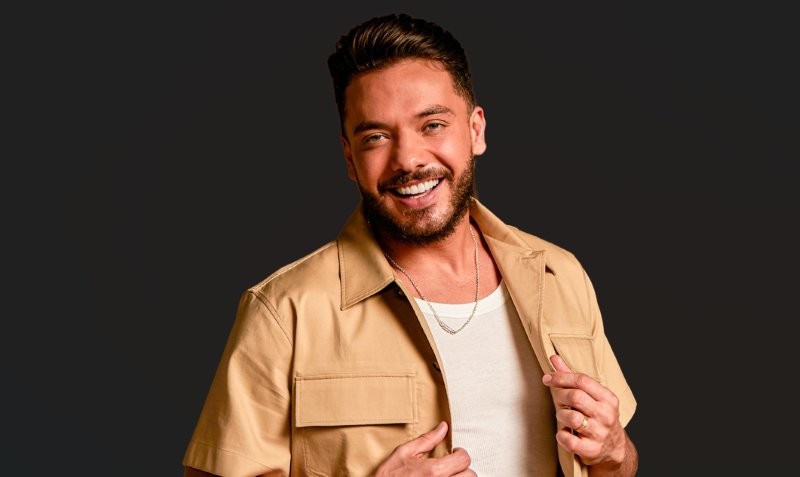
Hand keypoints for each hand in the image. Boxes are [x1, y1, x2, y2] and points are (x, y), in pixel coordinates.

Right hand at [372, 421, 475, 476]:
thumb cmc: (389, 476)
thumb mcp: (404, 453)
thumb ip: (426, 440)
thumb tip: (443, 428)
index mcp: (434, 470)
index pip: (464, 459)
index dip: (460, 453)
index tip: (454, 453)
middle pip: (470, 475)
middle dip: (463, 468)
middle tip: (452, 465)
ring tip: (448, 474)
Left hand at [542, 355, 629, 470]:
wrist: (614, 448)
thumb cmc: (598, 416)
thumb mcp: (592, 396)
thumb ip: (572, 377)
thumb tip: (554, 358)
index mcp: (608, 398)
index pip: (582, 380)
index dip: (561, 377)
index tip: (548, 378)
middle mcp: (606, 415)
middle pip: (575, 397)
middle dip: (560, 395)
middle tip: (557, 399)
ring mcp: (600, 433)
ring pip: (572, 418)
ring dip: (561, 415)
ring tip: (564, 417)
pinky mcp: (591, 450)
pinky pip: (569, 441)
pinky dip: (561, 436)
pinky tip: (564, 432)